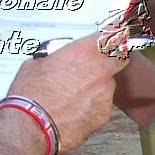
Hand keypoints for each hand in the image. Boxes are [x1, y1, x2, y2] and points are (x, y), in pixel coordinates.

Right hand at [5, 34, 126, 154]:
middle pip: (120, 58)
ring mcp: (105, 95)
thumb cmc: (31, 94)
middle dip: (113, 57)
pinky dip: (93, 105)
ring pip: (109, 84)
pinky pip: (103, 105)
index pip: (113, 34)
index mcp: (85, 52)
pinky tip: (75, 108)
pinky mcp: (104, 115)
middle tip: (100, 59)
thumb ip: (58, 57)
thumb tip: (59, 60)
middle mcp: (101, 72)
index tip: (122, 28)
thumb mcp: (38, 63)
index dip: (119, 30)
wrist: (32, 126)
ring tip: (74, 93)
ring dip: (98, 85)